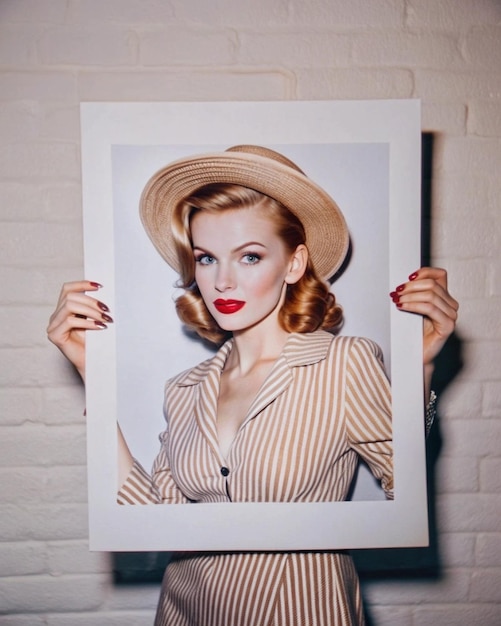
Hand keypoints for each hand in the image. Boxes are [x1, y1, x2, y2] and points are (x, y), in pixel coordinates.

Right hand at [46, 280, 112, 380]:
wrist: (94, 363)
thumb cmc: (96, 342)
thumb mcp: (95, 319)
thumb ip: (93, 306)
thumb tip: (103, 290)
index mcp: (63, 309)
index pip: (68, 289)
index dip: (82, 284)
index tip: (100, 286)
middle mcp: (55, 316)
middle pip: (70, 297)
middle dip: (91, 301)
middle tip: (107, 309)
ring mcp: (53, 326)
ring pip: (69, 306)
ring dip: (91, 311)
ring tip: (106, 318)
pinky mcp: (54, 336)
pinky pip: (70, 321)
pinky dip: (88, 322)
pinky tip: (100, 327)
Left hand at [390, 267, 458, 394]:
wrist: (415, 353)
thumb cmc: (413, 331)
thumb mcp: (412, 307)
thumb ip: (413, 293)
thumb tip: (402, 282)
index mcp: (445, 297)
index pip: (439, 275)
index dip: (424, 273)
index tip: (407, 278)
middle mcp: (451, 305)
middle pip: (432, 285)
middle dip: (411, 287)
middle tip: (396, 292)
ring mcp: (451, 316)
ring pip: (430, 296)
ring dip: (410, 296)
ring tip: (397, 300)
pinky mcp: (447, 326)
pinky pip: (430, 309)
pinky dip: (413, 305)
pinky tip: (402, 306)